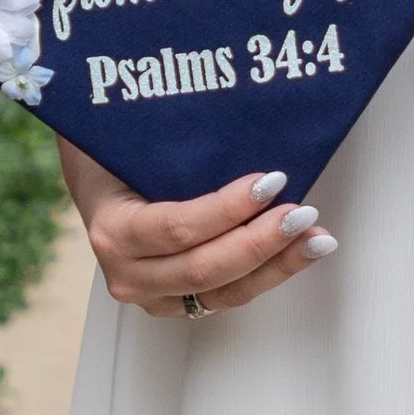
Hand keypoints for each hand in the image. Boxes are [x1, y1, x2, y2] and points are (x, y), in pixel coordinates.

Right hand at [57, 146, 333, 316]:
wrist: (98, 182)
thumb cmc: (116, 155)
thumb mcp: (129, 139)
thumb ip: (169, 138)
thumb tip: (231, 112)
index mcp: (113, 232)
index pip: (177, 228)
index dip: (228, 210)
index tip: (271, 182)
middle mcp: (128, 274)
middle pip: (204, 268)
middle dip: (260, 241)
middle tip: (301, 212)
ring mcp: (154, 296)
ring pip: (225, 291)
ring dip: (277, 264)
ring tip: (316, 238)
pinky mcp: (180, 302)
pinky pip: (230, 295)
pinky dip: (270, 273)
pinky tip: (300, 252)